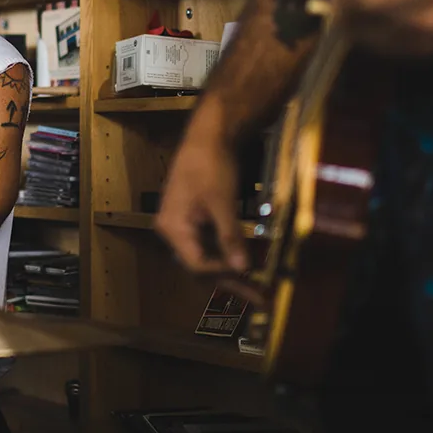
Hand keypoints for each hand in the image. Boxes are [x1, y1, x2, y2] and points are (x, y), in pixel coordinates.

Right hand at [155, 115, 246, 274]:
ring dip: (231, 271)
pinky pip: (208, 244)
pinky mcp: (193, 218)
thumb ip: (229, 236)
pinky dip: (227, 254)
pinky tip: (246, 261)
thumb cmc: (210, 165)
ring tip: (258, 286)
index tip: (250, 274)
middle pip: (200, 265)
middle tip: (261, 298)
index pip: (196, 264)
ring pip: (206, 256)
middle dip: (231, 282)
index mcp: (172, 227)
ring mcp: (182, 224)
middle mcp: (172, 230)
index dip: (224, 272)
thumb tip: (242, 268)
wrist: (207, 135)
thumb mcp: (222, 202)